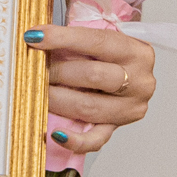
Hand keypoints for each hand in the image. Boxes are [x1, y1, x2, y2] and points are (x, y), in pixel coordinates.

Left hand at [28, 24, 160, 155]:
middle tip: (36, 69)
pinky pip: (95, 139)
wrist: (130, 75)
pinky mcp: (117, 128)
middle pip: (93, 75)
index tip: (36, 37)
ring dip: (57, 99)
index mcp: (138, 52)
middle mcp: (140, 81)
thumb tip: (39, 37)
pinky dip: (74, 139)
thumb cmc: (112, 56)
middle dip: (58, 71)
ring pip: (88, 106)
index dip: (63, 38)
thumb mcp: (104, 41)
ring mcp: (130, 108)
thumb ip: (78, 39)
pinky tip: (56, 134)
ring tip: (38, 92)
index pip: (96, 41)